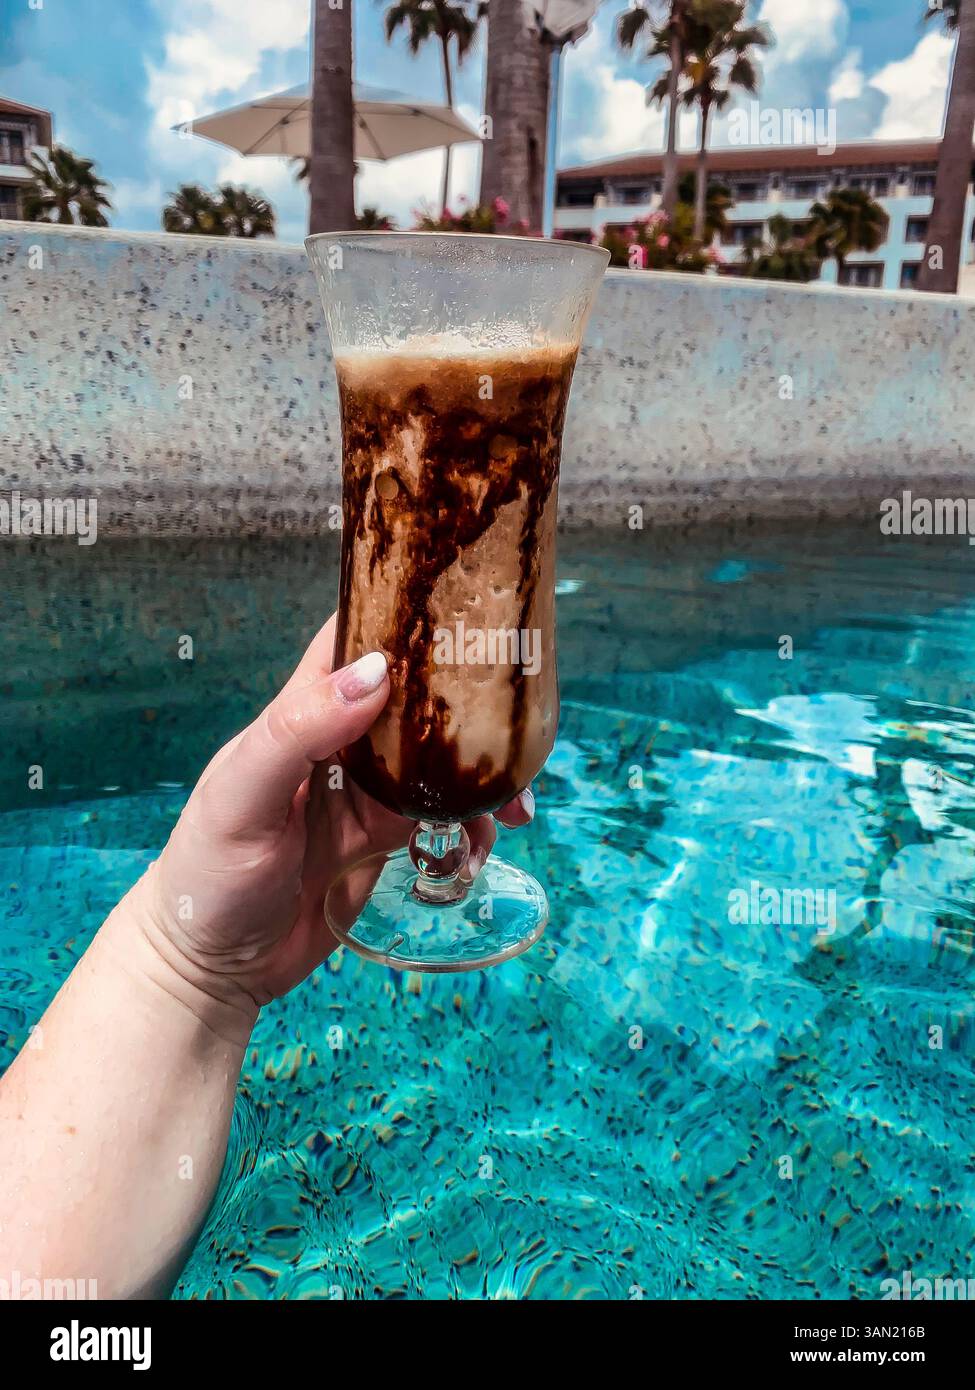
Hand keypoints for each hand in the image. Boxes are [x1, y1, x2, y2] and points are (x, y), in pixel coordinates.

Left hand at [132, 616, 532, 1010]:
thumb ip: (297, 731)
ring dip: (484, 776)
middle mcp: (343, 742)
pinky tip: (481, 849)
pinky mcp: (387, 838)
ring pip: (442, 760)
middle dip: (473, 707)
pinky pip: (443, 819)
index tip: (467, 609)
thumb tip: (376, 672)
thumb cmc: (207, 874)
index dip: (404, 615)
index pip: (355, 641)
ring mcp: (368, 791)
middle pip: (418, 699)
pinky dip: (471, 829)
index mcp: (303, 713)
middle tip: (520, 729)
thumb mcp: (241, 797)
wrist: (213, 968)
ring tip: (516, 809)